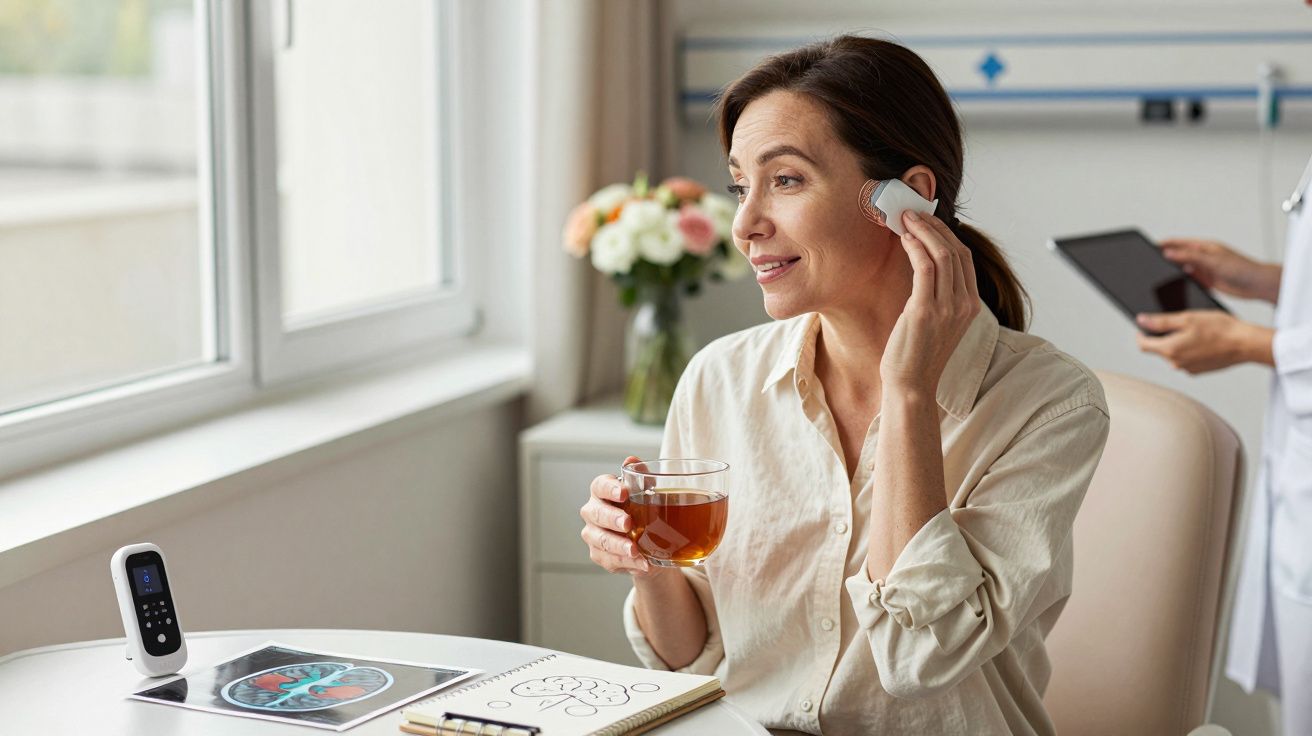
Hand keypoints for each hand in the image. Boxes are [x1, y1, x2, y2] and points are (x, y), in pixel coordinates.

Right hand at [580, 455, 658, 575]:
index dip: (609, 489)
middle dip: (611, 519)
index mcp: (602, 492)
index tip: (624, 492)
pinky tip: (641, 563)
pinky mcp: (599, 555)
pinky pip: (610, 560)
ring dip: (618, 546)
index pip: (599, 486)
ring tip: (635, 550)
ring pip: (600, 540)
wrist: (650, 540)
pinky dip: (627, 563)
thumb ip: (641, 476)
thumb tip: (632, 461)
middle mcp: (593, 512)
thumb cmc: (644, 509)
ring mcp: (594, 535)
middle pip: (595, 514)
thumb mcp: (647, 491)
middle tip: (628, 523)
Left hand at [881, 211, 979, 394]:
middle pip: (956, 251)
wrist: (911, 385)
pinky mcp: (925, 311)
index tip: (927, 220)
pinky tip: (904, 238)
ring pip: (942, 254)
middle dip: (934, 226)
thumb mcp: (937, 322)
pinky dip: (915, 247)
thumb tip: (923, 264)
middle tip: (913, 213)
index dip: (946, 234)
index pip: (965, 258)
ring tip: (906, 218)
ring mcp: (947, 308)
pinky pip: (925, 268)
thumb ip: (938, 296)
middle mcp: (964, 305)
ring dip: (923, 231)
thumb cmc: (917, 355)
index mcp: (971, 306)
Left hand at [1135, 311, 1273, 372]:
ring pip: (1173, 354)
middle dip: (1162, 337)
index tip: (1144, 326)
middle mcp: (1176, 363)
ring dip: (1177, 343)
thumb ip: (1161, 321)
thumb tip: (1140, 320)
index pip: (1143, 345)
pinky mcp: (1199, 371)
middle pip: (1158, 349)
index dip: (1141, 334)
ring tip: (1194, 330)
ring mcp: (1188, 369)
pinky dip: (1189, 350)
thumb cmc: (1219, 328)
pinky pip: (1186, 359)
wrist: (1245, 344)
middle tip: (1177, 323)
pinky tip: (1203, 340)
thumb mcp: (1187, 318)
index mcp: (1170, 350)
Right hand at [1159, 238, 1280, 303]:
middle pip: (1179, 256)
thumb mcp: (1212, 261)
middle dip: (1165, 259)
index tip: (1149, 248)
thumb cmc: (1243, 268)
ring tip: (1160, 278)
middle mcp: (1203, 257)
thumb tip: (1169, 253)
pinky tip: (1177, 288)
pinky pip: (1191, 282)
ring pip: (1183, 270)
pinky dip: (1183, 284)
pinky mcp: (1208, 282)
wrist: (1258, 285)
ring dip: (1174, 273)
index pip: (1178, 243)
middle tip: (1150, 264)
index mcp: (1204, 247)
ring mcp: (1205, 270)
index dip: (1163, 244)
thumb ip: (1189, 257)